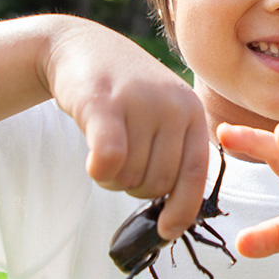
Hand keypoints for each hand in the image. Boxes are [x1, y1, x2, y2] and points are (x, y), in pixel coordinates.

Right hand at [43, 21, 209, 240]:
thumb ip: (174, 152)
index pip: (197, 174)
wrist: (80, 47)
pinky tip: (92, 159)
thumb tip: (177, 218)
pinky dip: (99, 171)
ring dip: (112, 178)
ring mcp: (141, 103)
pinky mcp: (105, 104)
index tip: (167, 231)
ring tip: (105, 148)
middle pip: (158, 183)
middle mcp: (173, 106)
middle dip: (135, 187)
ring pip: (130, 177)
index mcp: (192, 111)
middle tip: (119, 162)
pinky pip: (109, 161)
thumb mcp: (161, 114)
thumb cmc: (123, 92)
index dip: (183, 209)